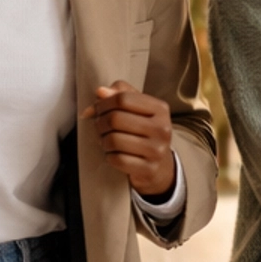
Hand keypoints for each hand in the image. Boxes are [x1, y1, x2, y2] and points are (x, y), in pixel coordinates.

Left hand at [84, 80, 175, 196]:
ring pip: (114, 140)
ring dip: (103, 141)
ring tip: (106, 141)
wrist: (160, 165)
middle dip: (100, 123)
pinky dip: (109, 157)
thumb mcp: (137, 108)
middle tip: (100, 127)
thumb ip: (119, 94)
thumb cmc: (143, 131)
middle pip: (115, 119)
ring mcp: (157, 150)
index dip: (103, 103)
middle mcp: (162, 128)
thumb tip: (100, 92)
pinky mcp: (149, 169)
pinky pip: (117, 159)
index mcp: (160, 109)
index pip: (123, 99)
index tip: (98, 109)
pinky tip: (113, 154)